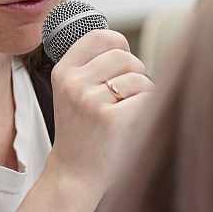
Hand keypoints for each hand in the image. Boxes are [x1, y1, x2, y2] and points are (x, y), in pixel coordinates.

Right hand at [47, 28, 153, 191]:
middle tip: (130, 94)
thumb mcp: (72, 94)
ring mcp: (91, 101)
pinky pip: (146, 98)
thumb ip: (91, 68)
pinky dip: (149, 108)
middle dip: (136, 72)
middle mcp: (73, 83)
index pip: (99, 36)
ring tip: (130, 111)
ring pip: (138, 77)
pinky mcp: (111, 119)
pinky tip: (135, 122)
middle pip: (123, 56)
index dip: (119, 44)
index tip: (125, 62)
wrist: (74, 175)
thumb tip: (124, 45)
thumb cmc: (82, 134)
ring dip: (143, 93)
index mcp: (63, 72)